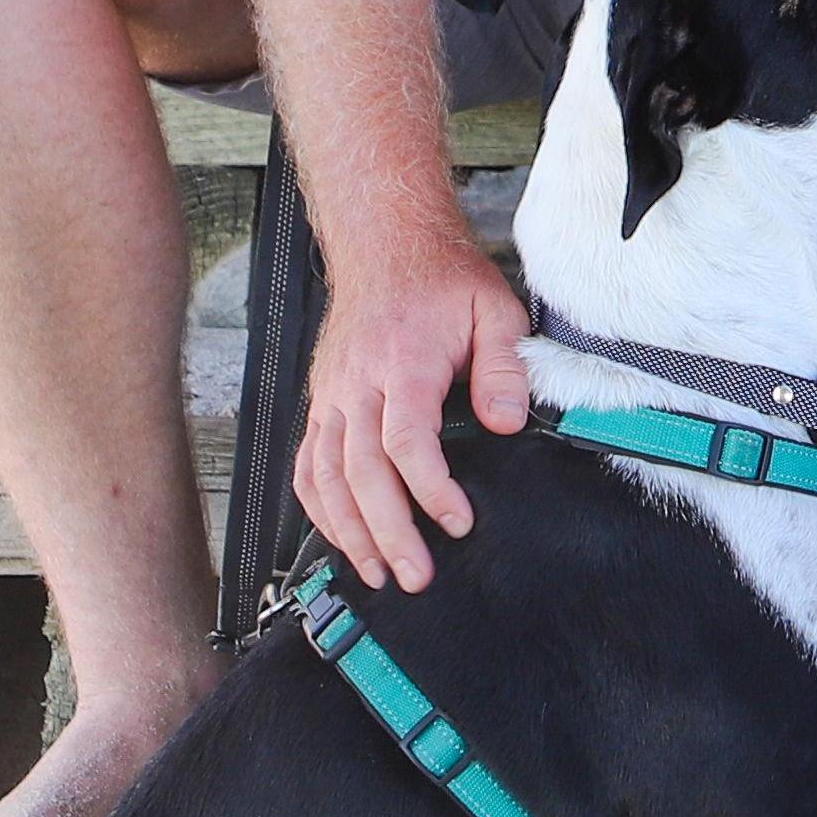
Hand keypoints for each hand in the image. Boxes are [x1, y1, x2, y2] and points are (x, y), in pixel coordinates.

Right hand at [299, 247, 534, 591]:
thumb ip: (505, 367)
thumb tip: (508, 420)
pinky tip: (340, 536)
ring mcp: (333, 395)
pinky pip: (308, 463)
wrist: (387, 243)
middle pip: (361, 471)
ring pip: (326, 475)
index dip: (429, 488)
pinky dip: (319, 506)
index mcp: (404, 361)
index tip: (457, 520)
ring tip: (378, 572)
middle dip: (387, 531)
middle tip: (415, 574)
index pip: (405, 440)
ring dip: (349, 531)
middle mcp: (359, 383)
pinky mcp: (322, 402)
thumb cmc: (441, 278)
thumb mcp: (495, 308)